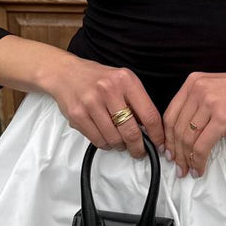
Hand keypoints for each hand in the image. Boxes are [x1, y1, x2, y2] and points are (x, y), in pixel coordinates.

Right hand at [45, 56, 164, 158]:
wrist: (66, 73)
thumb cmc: (98, 79)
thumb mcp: (123, 81)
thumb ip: (137, 102)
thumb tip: (150, 129)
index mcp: (126, 80)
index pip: (149, 115)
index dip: (157, 135)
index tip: (159, 144)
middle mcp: (109, 90)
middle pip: (131, 131)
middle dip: (138, 147)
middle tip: (140, 151)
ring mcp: (91, 103)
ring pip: (114, 139)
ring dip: (120, 146)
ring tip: (120, 142)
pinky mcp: (78, 115)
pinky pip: (98, 140)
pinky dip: (105, 144)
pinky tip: (106, 137)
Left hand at [161, 67, 225, 177]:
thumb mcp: (219, 89)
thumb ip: (201, 103)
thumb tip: (188, 129)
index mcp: (194, 82)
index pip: (170, 114)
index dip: (166, 137)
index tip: (168, 150)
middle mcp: (198, 90)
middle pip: (176, 128)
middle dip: (175, 152)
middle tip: (177, 166)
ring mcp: (210, 103)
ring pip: (187, 139)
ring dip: (186, 160)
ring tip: (188, 170)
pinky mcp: (223, 118)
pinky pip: (202, 146)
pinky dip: (199, 161)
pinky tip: (200, 168)